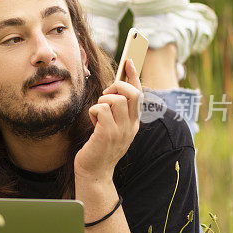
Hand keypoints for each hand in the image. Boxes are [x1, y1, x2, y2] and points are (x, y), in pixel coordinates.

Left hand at [74, 59, 143, 181]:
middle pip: (132, 93)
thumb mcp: (112, 127)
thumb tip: (115, 87)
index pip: (139, 94)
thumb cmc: (99, 147)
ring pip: (116, 99)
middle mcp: (131, 126)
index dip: (134, 75)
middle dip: (117, 86)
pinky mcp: (107, 135)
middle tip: (105, 95)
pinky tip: (93, 122)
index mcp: (134, 122)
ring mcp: (121, 131)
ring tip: (98, 113)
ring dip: (103, 101)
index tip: (129, 60)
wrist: (94, 172)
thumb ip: (116, 110)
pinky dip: (94, 111)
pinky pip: (101, 110)